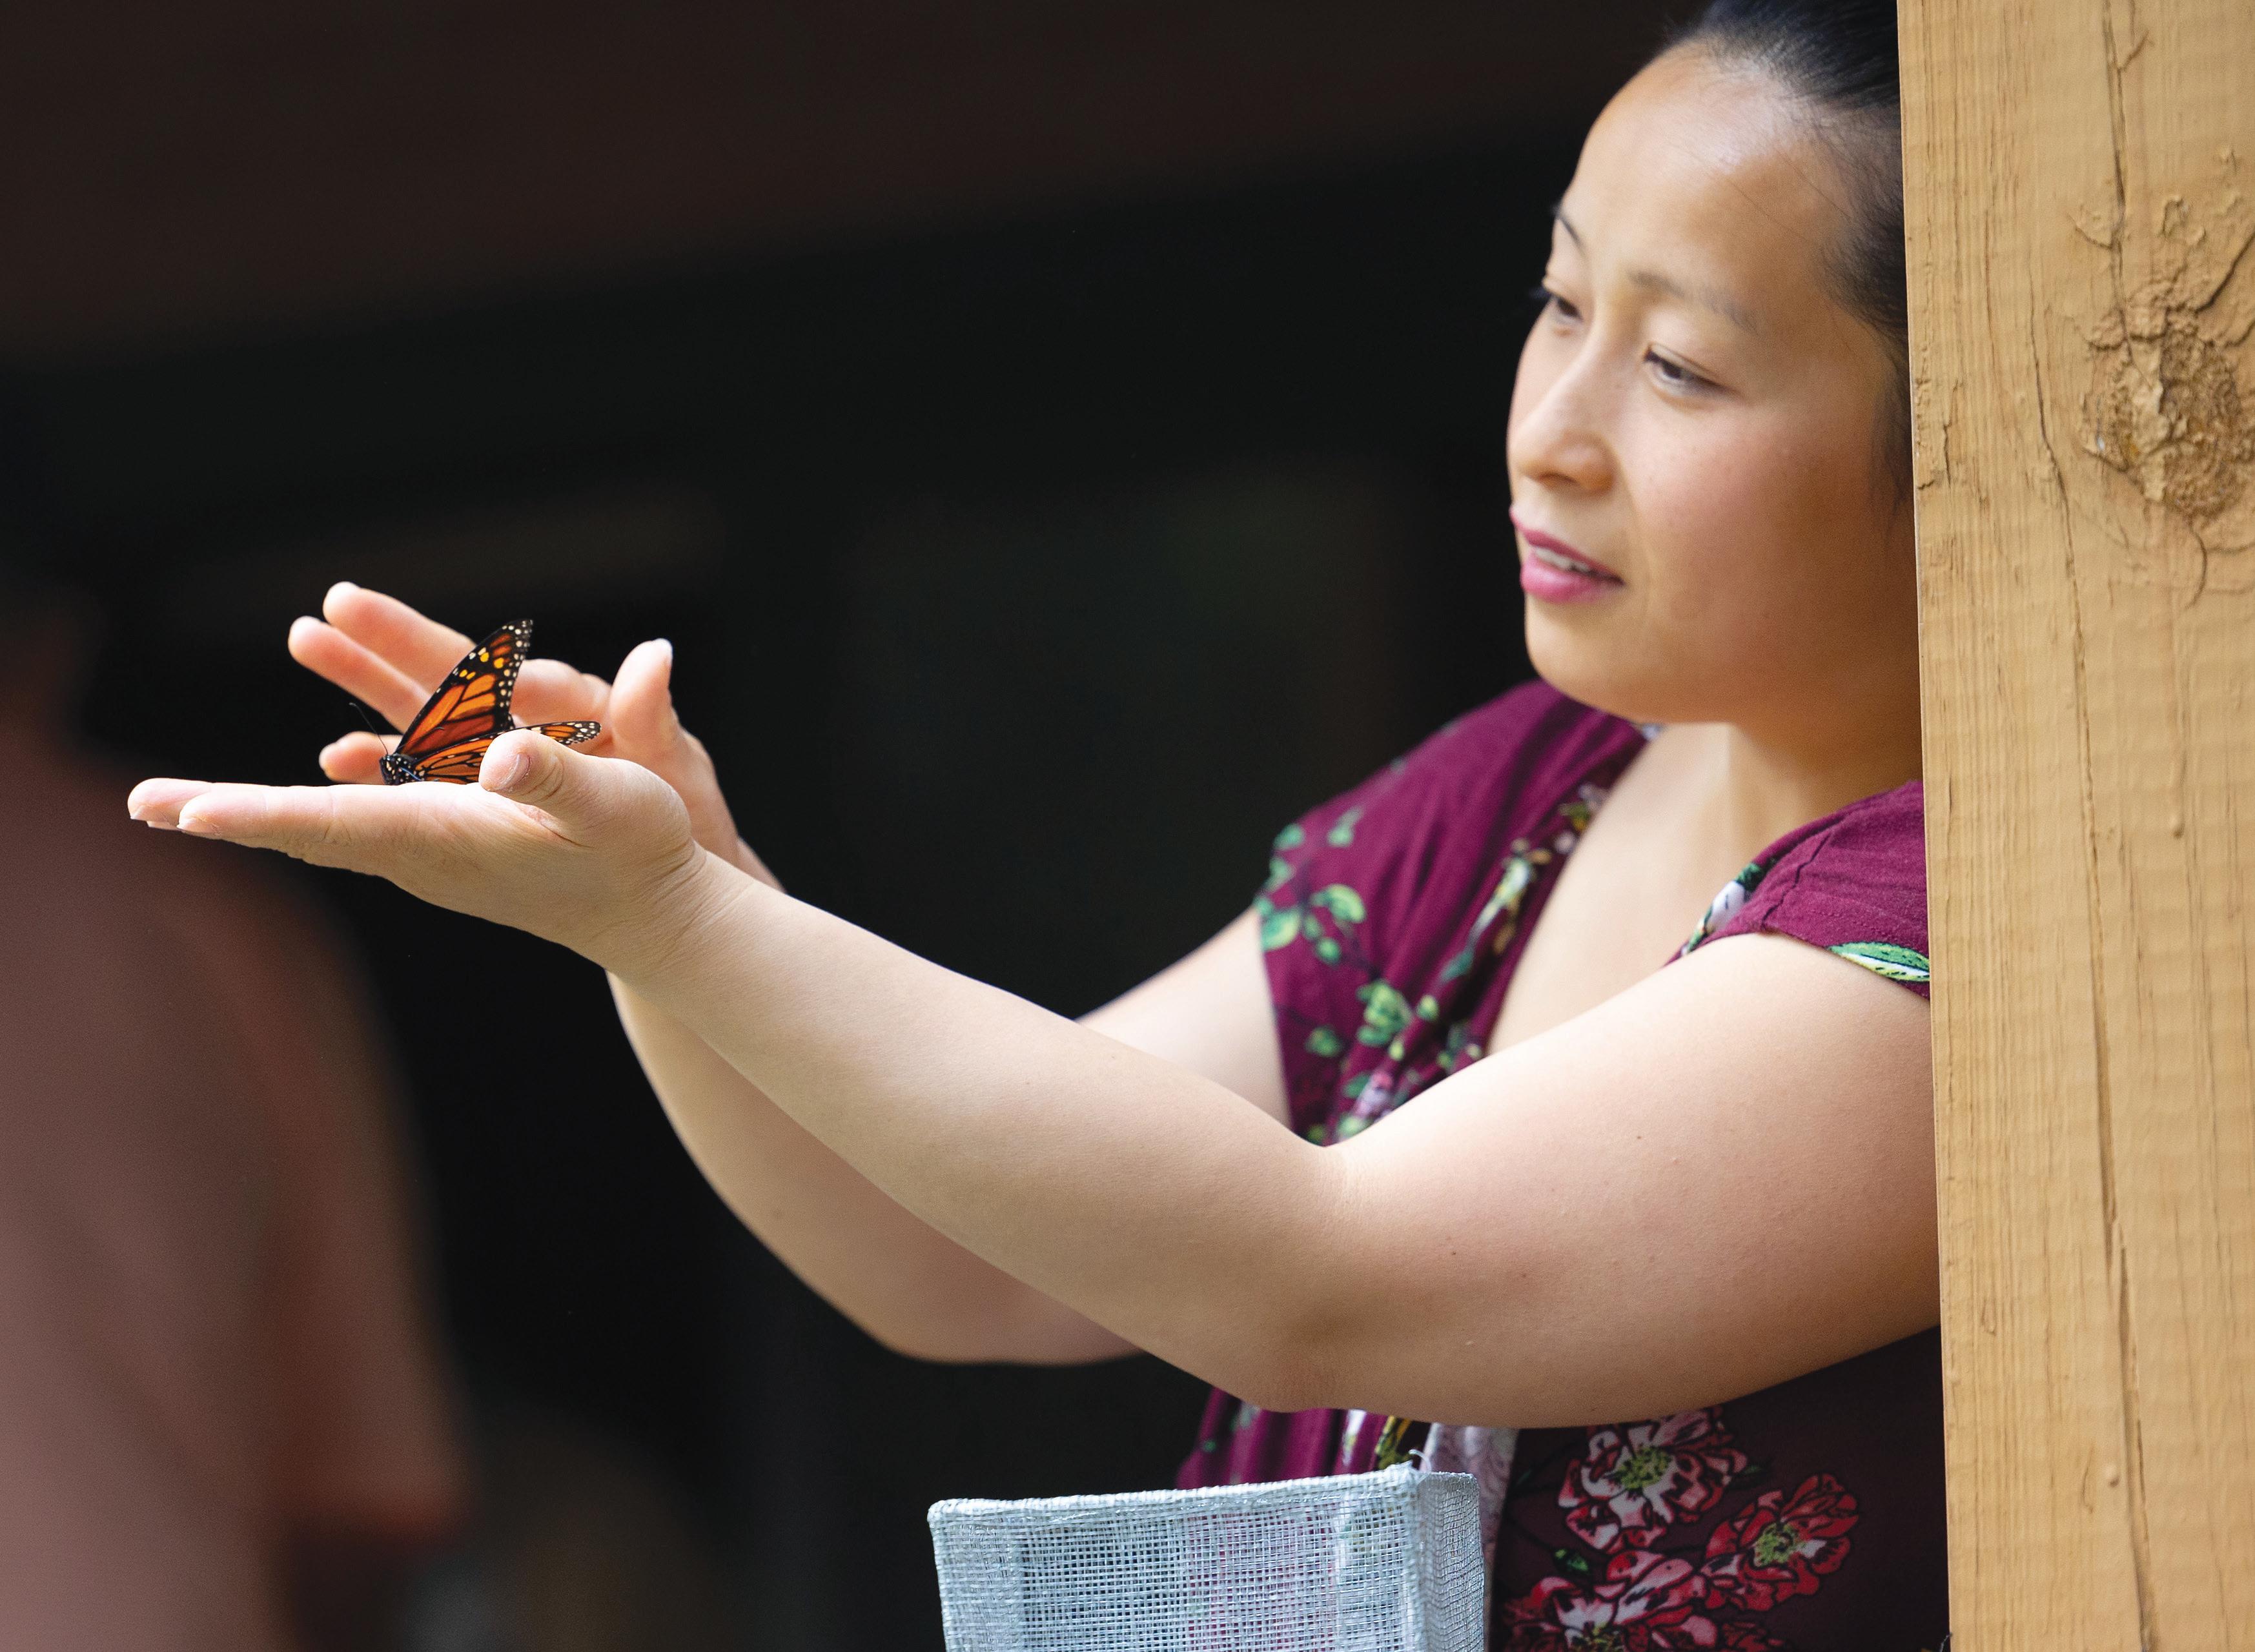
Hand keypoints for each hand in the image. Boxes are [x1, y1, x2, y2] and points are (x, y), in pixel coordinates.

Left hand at [127, 730, 736, 979]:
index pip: (335, 824)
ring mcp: (434, 857)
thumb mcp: (614, 800)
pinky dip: (306, 814)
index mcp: (451, 834)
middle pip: (308, 833)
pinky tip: (288, 807)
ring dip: (258, 813)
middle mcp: (428, 852)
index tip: (189, 812)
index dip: (261, 813)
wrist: (661, 922)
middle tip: (143, 806)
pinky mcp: (449, 853)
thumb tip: (499, 754)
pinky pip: (358, 828)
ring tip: (186, 807)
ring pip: (326, 830)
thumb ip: (559, 771)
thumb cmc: (645, 855)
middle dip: (229, 813)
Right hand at [289, 583, 777, 887]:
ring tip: (310, 639)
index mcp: (582, 707)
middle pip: (459, 676)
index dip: (488, 665)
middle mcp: (533, 722)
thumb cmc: (685, 815)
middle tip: (340, 601)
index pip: (527, 678)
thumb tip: (654, 656)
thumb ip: (652, 718)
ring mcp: (502, 756)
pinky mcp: (482, 794)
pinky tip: (333, 759)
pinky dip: (378, 766)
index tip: (447, 657)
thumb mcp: (676, 768)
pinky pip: (422, 774)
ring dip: (371, 682)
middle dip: (402, 640)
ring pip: (427, 711)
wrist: (673, 878)